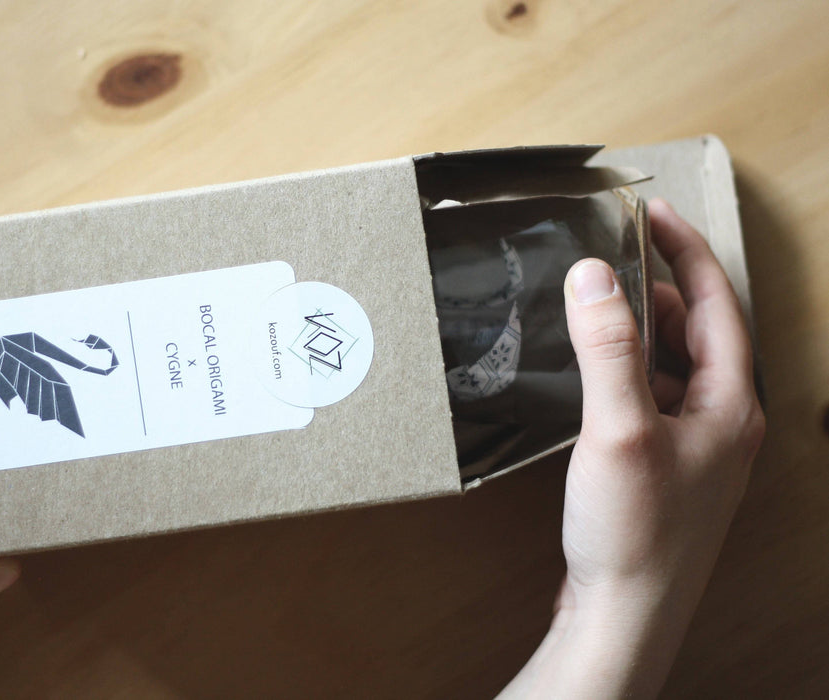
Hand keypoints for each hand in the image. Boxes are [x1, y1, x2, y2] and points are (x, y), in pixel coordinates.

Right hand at [500, 199, 764, 697]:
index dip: (684, 250)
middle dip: (660, 288)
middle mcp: (723, 421)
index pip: (716, 303)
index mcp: (731, 403)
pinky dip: (628, 370)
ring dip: (641, 330)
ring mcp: (697, 446)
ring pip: (675, 365)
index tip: (651, 214)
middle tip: (615, 256)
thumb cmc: (634, 533)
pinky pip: (654, 397)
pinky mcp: (665, 467)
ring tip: (599, 306)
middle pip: (699, 331)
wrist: (625, 614)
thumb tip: (594, 276)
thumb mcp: (618, 428)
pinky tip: (595, 373)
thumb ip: (608, 348)